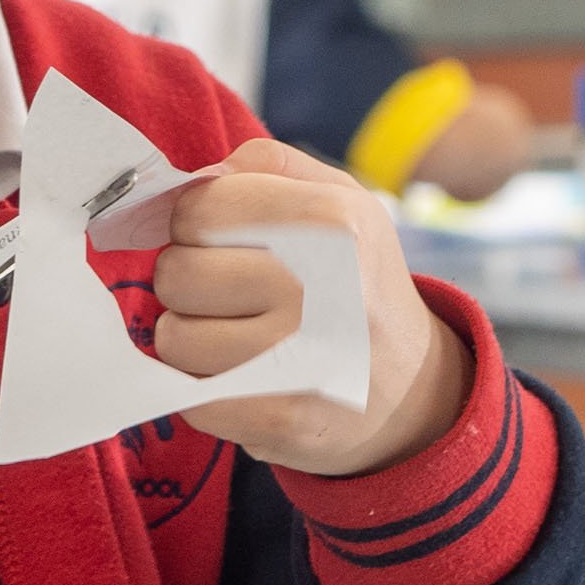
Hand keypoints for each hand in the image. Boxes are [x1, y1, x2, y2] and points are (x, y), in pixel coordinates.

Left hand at [153, 139, 469, 475]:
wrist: (412, 390)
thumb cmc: (353, 278)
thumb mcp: (335, 199)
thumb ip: (261, 166)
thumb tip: (191, 181)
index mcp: (332, 220)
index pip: (196, 209)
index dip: (195, 225)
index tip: (224, 241)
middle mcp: (322, 286)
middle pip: (175, 273)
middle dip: (190, 282)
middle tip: (234, 294)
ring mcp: (302, 359)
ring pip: (172, 337)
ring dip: (194, 338)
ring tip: (242, 336)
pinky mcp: (279, 417)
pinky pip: (186, 394)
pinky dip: (203, 387)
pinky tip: (244, 376)